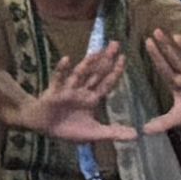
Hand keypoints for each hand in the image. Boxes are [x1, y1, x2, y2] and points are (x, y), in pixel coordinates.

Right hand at [30, 42, 145, 149]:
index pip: (106, 82)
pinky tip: (67, 59)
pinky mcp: (54, 93)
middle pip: (96, 73)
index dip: (115, 71)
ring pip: (79, 74)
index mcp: (92, 98)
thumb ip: (114, 132)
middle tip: (115, 43)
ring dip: (87, 63)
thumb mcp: (94, 133)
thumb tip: (137, 136)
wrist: (44, 127)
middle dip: (106, 59)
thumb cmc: (69, 128)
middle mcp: (82, 90)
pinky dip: (62, 70)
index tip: (123, 57)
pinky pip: (58, 79)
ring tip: (96, 52)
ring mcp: (68, 89)